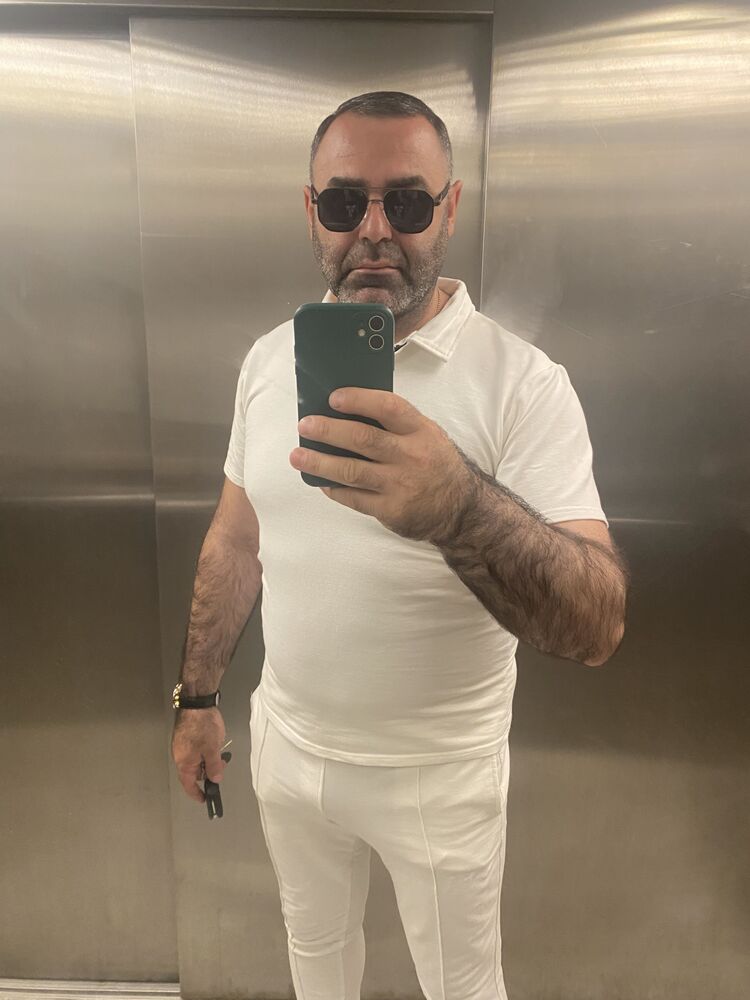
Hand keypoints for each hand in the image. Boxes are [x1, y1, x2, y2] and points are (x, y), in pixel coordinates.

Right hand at [171, 707, 225, 803]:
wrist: (196, 703)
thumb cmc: (202, 725)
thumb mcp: (213, 749)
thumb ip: (214, 766)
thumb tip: (215, 779)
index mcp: (184, 763)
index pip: (188, 785)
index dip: (197, 793)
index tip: (204, 798)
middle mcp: (180, 756)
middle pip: (193, 772)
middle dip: (207, 772)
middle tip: (221, 765)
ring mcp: (181, 746)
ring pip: (195, 760)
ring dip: (207, 760)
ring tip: (219, 751)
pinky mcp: (185, 736)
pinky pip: (194, 750)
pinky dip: (204, 751)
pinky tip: (213, 743)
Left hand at [290, 388, 478, 545]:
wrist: (462, 509)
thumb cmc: (436, 464)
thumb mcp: (427, 436)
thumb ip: (397, 425)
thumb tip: (348, 412)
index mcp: (420, 431)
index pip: (388, 407)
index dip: (359, 400)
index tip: (333, 398)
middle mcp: (411, 456)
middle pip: (363, 439)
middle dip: (329, 430)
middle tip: (305, 425)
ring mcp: (400, 485)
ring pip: (352, 471)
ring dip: (320, 462)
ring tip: (298, 456)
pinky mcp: (391, 510)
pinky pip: (355, 498)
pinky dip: (334, 489)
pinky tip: (321, 481)